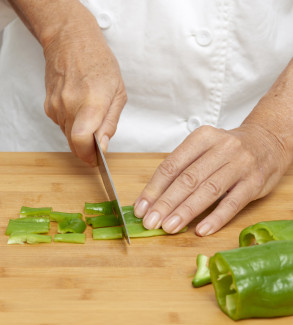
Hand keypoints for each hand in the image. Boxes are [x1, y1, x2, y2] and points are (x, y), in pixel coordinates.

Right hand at [8, 0, 126, 164]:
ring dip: (79, 134)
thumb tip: (103, 146)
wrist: (70, 41)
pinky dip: (71, 123)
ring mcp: (56, 106)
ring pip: (67, 135)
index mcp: (91, 102)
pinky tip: (78, 106)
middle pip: (74, 143)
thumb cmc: (98, 63)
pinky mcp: (48, 106)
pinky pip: (61, 125)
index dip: (88, 155)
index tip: (96, 159)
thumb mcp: (118, 92)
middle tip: (98, 139)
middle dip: (86, 148)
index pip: (81, 140)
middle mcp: (69, 106)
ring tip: (89, 112)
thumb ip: (110, 123)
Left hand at [133, 124, 290, 235]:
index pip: (171, 165)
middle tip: (150, 222)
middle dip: (165, 203)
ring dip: (186, 211)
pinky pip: (233, 203)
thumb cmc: (226, 150)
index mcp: (202, 137)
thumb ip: (181, 169)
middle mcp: (222, 148)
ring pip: (208, 190)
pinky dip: (216, 218)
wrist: (267, 142)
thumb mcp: (203, 149)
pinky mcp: (255, 182)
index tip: (140, 208)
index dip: (153, 189)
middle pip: (188, 179)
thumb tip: (153, 199)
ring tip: (169, 227)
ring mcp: (240, 164)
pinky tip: (201, 230)